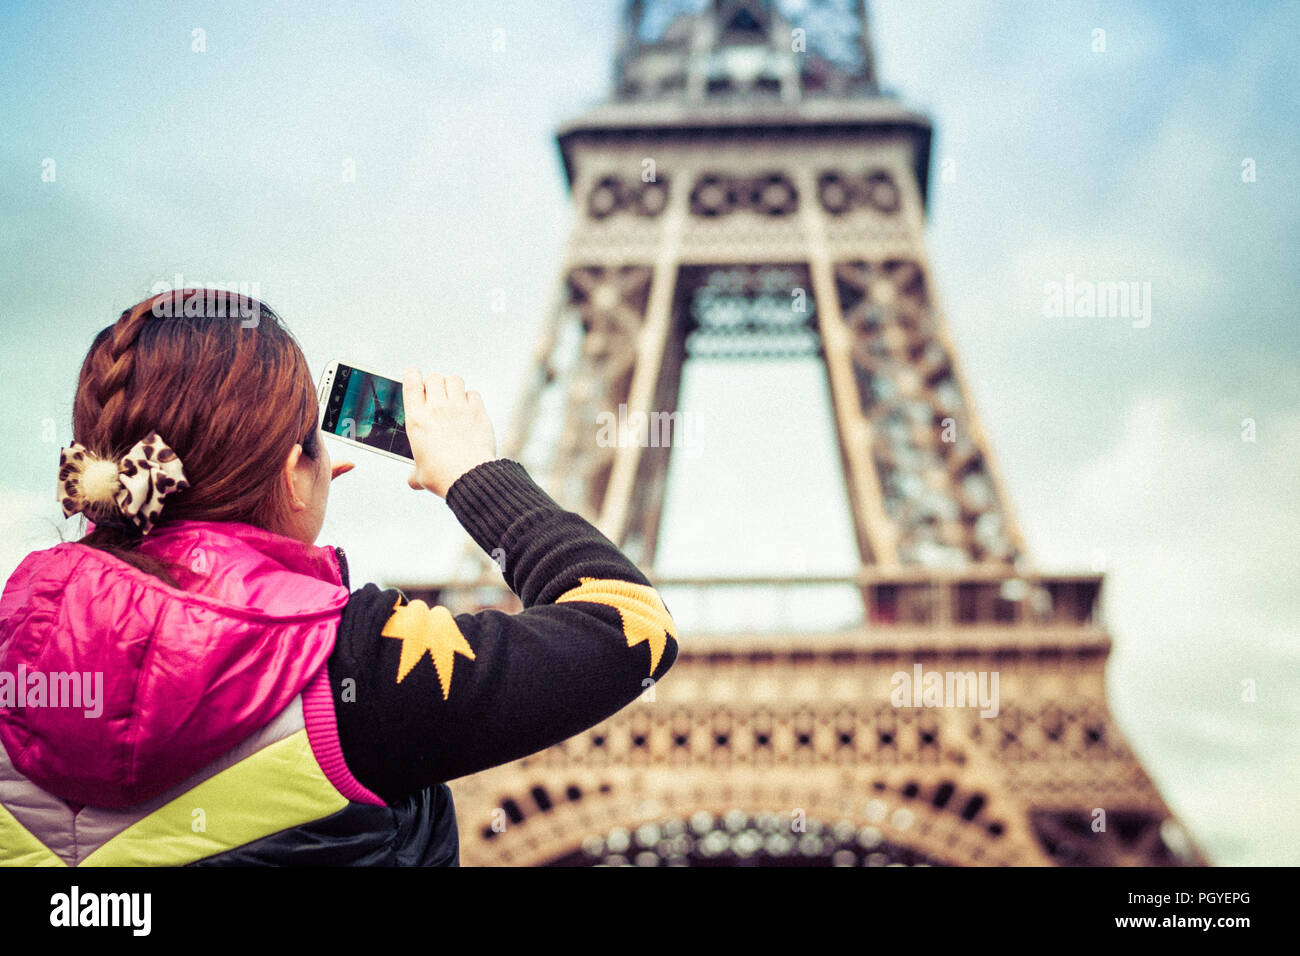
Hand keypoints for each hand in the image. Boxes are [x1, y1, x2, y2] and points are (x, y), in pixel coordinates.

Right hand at [402, 367, 496, 497]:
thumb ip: (414, 473)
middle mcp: (436, 408)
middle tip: (438, 394)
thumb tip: (412, 481)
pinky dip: (471, 398)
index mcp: (417, 419)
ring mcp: (458, 408)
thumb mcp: (420, 475)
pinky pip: (473, 393)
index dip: (412, 375)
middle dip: (435, 382)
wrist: (469, 477)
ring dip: (453, 386)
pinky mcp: (478, 412)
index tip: (414, 374)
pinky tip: (470, 408)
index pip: (411, 384)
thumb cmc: (441, 477)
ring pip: (455, 379)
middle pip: (434, 377)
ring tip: (454, 397)